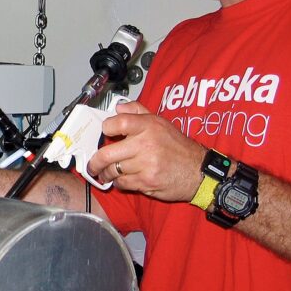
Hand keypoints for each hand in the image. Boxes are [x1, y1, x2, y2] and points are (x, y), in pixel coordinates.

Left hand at [86, 101, 205, 201]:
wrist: (198, 171)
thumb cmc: (178, 147)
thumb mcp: (161, 122)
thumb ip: (138, 111)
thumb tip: (118, 107)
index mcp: (148, 126)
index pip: (118, 122)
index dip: (106, 128)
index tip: (104, 132)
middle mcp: (145, 144)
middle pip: (107, 154)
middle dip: (95, 162)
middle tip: (92, 165)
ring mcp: (145, 164)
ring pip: (113, 171)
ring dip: (106, 174)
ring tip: (105, 173)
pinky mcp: (146, 181)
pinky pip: (122, 183)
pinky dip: (118, 183)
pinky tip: (120, 180)